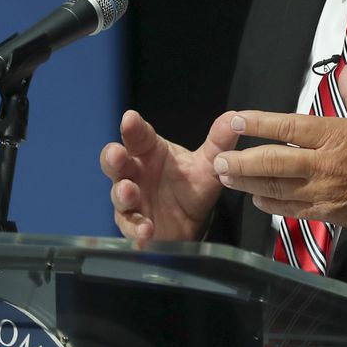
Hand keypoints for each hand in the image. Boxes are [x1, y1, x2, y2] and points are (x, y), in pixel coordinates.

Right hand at [100, 109, 240, 241]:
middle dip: (113, 157)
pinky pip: (130, 226)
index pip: (138, 135)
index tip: (130, 119)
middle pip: (116, 162)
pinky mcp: (133, 225)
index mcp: (148, 151)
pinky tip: (146, 229)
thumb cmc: (191, 187)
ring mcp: (131, 199)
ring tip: (129, 191)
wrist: (193, 224)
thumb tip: (233, 117)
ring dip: (122, 192)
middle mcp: (135, 172)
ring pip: (118, 193)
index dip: (132, 127)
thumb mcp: (208, 165)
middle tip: (117, 154)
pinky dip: (136, 228)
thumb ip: (219, 142)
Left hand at [212, 65, 346, 230]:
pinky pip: (290, 209)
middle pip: (273, 162)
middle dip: (242, 162)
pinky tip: (256, 199)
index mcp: (335, 135)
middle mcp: (324, 163)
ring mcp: (323, 191)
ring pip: (276, 188)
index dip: (257, 123)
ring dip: (248, 184)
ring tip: (226, 178)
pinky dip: (270, 204)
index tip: (234, 120)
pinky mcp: (326, 213)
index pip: (287, 127)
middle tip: (219, 161)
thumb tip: (346, 68)